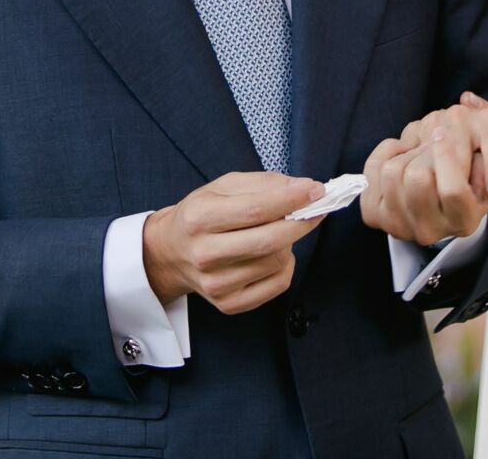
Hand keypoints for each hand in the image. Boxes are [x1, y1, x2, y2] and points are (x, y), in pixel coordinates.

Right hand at [141, 173, 325, 313]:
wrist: (171, 253)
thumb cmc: (202, 215)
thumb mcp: (222, 187)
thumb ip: (263, 183)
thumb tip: (302, 188)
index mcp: (199, 218)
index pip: (256, 209)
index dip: (292, 199)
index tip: (316, 189)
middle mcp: (204, 254)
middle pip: (269, 241)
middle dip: (301, 222)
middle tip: (315, 208)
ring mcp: (216, 284)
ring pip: (277, 261)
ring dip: (289, 242)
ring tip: (280, 230)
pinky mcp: (229, 304)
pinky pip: (278, 284)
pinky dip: (287, 265)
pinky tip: (276, 252)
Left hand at [362, 102, 487, 245]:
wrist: (433, 204)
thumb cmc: (471, 186)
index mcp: (462, 223)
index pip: (453, 190)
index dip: (448, 157)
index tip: (445, 132)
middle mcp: (429, 230)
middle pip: (418, 178)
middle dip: (425, 151)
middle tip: (434, 138)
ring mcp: (399, 225)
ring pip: (392, 173)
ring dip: (406, 152)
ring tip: (421, 150)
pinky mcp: (375, 214)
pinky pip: (372, 173)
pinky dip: (385, 153)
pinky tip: (400, 152)